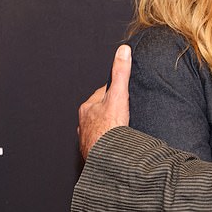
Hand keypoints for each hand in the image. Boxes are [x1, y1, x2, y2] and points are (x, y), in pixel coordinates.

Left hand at [78, 44, 131, 158]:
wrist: (107, 160)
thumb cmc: (110, 129)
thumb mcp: (119, 96)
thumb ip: (121, 73)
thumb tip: (123, 51)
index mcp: (87, 107)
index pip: (102, 94)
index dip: (116, 93)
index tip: (126, 94)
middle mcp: (84, 123)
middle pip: (101, 112)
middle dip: (112, 112)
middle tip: (127, 114)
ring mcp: (87, 139)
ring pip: (100, 129)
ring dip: (109, 129)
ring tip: (123, 130)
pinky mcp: (93, 153)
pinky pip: (102, 145)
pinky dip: (108, 144)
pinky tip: (117, 146)